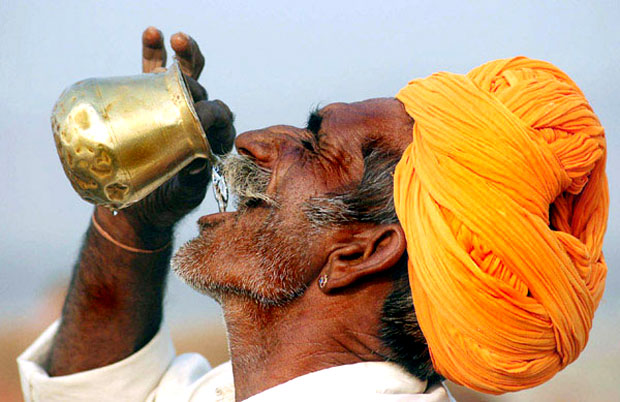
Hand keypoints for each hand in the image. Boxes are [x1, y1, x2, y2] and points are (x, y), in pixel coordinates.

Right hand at [96, 27, 234, 240]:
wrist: (140, 204)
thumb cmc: (168, 200)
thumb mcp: (185, 196)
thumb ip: (194, 183)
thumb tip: (198, 166)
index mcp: (213, 137)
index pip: (221, 116)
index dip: (215, 115)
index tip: (200, 122)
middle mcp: (197, 116)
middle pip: (203, 90)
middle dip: (195, 83)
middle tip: (181, 81)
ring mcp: (174, 104)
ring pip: (184, 74)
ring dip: (183, 54)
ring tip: (175, 39)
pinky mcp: (150, 99)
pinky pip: (154, 70)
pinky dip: (154, 51)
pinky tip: (153, 34)